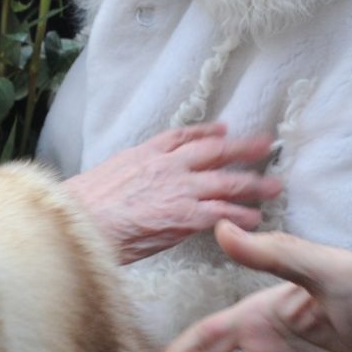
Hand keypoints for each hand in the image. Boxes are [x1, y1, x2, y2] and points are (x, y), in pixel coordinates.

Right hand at [64, 122, 281, 264]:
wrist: (77, 222)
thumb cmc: (83, 206)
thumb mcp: (106, 174)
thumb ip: (128, 174)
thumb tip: (132, 183)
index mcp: (146, 153)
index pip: (183, 136)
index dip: (207, 132)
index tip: (223, 129)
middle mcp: (168, 166)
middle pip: (215, 151)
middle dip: (243, 148)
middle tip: (266, 145)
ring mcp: (180, 189)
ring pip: (227, 182)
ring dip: (253, 184)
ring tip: (273, 185)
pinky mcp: (186, 216)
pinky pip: (222, 213)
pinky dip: (241, 215)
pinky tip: (256, 219)